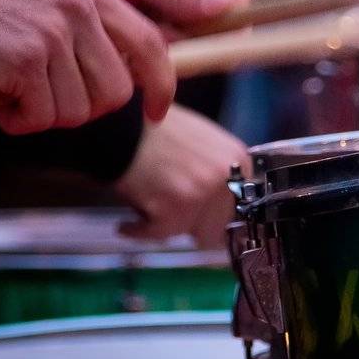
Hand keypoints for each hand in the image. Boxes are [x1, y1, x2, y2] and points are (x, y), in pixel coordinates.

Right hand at [0, 0, 173, 133]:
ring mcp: (54, 31)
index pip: (150, 43)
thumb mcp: (44, 0)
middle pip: (115, 91)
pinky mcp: (26, 59)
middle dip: (82, 109)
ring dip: (41, 115)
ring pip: (77, 110)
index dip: (159, 85)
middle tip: (42, 101)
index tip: (157, 113)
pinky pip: (39, 117)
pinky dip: (14, 120)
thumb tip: (121, 88)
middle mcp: (80, 5)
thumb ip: (85, 33)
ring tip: (9, 92)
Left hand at [35, 0, 249, 33]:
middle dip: (193, 39)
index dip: (228, 25)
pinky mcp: (156, 20)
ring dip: (171, 47)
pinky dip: (153, 52)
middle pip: (219, 22)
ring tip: (131, 36)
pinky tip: (127, 47)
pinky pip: (171, 45)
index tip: (198, 43)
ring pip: (195, 39)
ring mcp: (174, 1)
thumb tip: (228, 4)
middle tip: (155, 35)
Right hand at [114, 104, 248, 243]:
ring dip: (165, 226)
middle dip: (194, 226)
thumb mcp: (201, 139)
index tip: (202, 220)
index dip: (216, 216)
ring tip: (146, 210)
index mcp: (237, 159)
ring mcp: (199, 193)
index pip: (239, 206)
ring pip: (187, 231)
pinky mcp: (172, 208)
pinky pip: (157, 235)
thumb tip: (223, 203)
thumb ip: (218, 169)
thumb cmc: (155, 128)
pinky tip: (127, 224)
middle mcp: (223, 177)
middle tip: (172, 218)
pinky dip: (138, 231)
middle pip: (217, 226)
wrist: (119, 124)